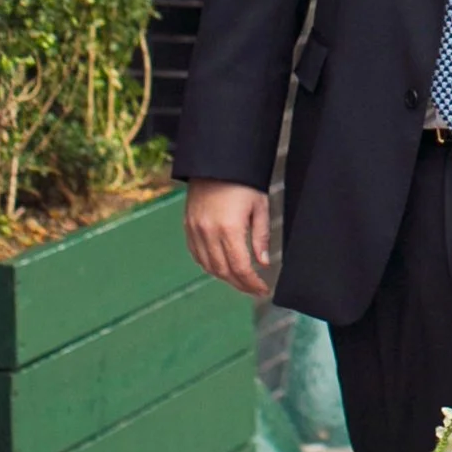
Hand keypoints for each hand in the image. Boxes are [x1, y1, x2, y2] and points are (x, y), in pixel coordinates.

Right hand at [184, 179, 271, 297]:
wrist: (217, 162)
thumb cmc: (243, 182)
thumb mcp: (259, 207)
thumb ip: (261, 237)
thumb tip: (263, 262)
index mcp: (229, 229)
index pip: (240, 267)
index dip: (252, 283)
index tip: (263, 289)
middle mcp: (209, 233)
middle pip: (224, 272)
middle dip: (240, 284)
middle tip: (254, 288)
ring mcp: (196, 230)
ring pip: (209, 266)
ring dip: (225, 277)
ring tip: (241, 280)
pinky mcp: (188, 225)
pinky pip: (197, 254)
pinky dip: (209, 265)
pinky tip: (221, 267)